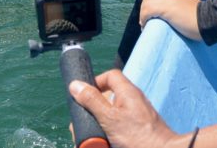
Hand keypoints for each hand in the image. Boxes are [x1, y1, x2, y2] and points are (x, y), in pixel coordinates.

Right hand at [68, 70, 185, 147]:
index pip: (110, 76)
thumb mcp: (109, 118)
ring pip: (111, 119)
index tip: (84, 96)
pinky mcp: (138, 132)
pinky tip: (106, 145)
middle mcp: (133, 103)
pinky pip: (119, 131)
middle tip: (85, 125)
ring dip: (100, 129)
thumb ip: (92, 101)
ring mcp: (137, 119)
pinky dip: (110, 138)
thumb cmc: (141, 138)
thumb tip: (75, 85)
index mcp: (128, 93)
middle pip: (107, 100)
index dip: (96, 82)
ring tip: (95, 141)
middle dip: (93, 114)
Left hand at [139, 0, 201, 39]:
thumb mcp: (189, 8)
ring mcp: (166, 0)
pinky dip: (143, 18)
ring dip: (143, 14)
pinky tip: (145, 26)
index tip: (152, 14)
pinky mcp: (164, 8)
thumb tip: (177, 16)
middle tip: (146, 21)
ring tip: (144, 24)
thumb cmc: (203, 18)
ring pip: (146, 3)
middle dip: (144, 8)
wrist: (209, 20)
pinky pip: (147, 11)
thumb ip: (181, 7)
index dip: (152, 3)